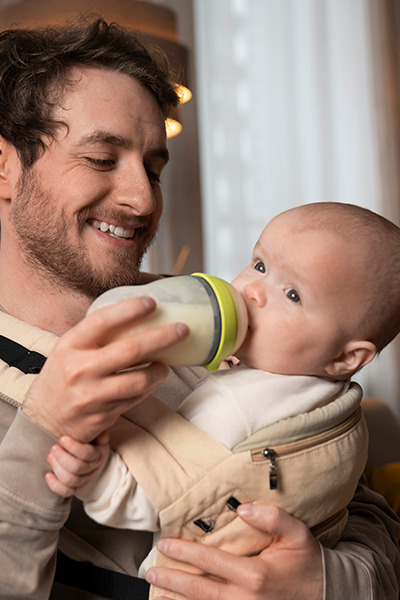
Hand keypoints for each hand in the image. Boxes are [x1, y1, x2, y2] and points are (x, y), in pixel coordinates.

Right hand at [23, 297, 188, 440]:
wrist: (44, 419)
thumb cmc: (63, 375)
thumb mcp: (68, 349)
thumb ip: (95, 335)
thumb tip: (135, 312)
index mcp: (69, 346)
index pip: (101, 321)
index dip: (129, 310)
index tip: (152, 302)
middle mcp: (80, 370)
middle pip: (130, 350)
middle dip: (162, 338)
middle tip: (182, 330)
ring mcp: (92, 395)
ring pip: (139, 380)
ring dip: (160, 370)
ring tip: (166, 363)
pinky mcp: (103, 415)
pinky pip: (135, 399)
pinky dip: (149, 388)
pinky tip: (153, 380)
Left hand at [45, 430, 109, 496]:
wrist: (93, 459)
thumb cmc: (92, 443)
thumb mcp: (98, 436)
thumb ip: (98, 433)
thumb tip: (100, 433)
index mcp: (99, 454)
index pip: (87, 453)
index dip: (73, 447)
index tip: (62, 438)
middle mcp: (93, 469)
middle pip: (77, 467)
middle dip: (62, 458)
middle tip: (53, 448)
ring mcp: (85, 480)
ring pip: (71, 480)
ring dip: (57, 468)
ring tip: (50, 457)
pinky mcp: (77, 488)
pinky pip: (66, 492)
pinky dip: (55, 485)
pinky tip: (48, 475)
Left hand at [146, 504, 322, 599]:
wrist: (327, 596)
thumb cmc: (308, 562)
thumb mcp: (297, 533)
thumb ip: (272, 517)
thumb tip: (243, 508)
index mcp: (255, 575)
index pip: (210, 560)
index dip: (185, 551)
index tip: (165, 544)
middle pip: (199, 590)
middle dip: (171, 580)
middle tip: (151, 572)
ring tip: (157, 593)